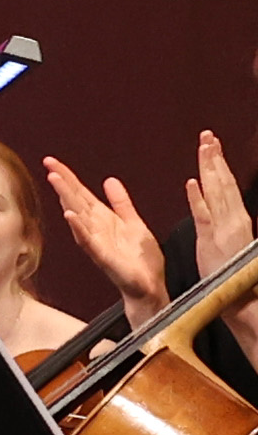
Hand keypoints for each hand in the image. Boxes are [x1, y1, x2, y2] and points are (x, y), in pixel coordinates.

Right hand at [44, 157, 171, 315]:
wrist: (149, 286)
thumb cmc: (141, 260)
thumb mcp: (134, 223)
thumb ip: (121, 203)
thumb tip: (109, 180)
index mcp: (103, 219)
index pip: (81, 193)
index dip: (68, 177)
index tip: (53, 162)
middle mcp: (95, 228)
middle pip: (75, 200)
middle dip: (62, 182)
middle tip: (49, 164)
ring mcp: (96, 242)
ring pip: (77, 215)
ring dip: (66, 198)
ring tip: (55, 180)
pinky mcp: (103, 256)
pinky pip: (88, 240)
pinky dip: (78, 228)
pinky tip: (70, 215)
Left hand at [194, 131, 247, 277]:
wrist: (243, 299)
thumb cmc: (232, 273)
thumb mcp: (227, 240)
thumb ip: (220, 220)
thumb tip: (212, 200)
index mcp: (235, 218)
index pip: (225, 185)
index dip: (217, 164)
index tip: (210, 145)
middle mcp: (232, 219)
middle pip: (221, 182)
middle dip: (214, 158)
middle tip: (206, 135)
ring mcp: (223, 228)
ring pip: (216, 192)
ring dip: (209, 168)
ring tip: (204, 146)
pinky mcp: (211, 240)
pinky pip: (203, 215)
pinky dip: (198, 198)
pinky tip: (191, 182)